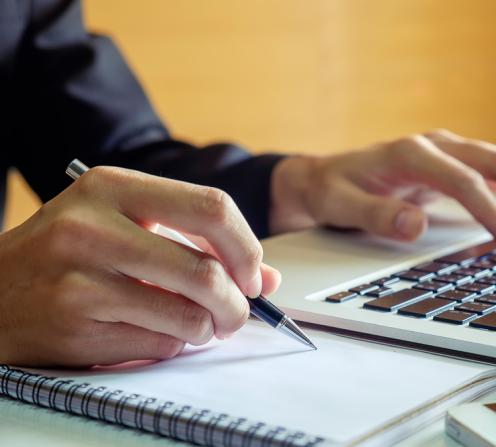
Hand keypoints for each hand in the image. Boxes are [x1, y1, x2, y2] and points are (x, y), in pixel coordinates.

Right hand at [0, 167, 279, 366]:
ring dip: (208, 329)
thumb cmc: (67, 252)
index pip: (212, 208)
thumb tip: (267, 278)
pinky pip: (160, 346)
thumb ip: (198, 243)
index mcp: (113, 187)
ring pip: (189, 317)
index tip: (253, 273)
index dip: (246, 247)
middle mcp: (93, 227)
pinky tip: (157, 332)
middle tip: (238, 312)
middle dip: (237, 302)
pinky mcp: (74, 326)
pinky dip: (174, 345)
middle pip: (205, 271)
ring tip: (200, 324)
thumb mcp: (126, 224)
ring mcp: (81, 279)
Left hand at [270, 129, 495, 252]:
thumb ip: (375, 214)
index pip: (465, 180)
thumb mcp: (340, 205)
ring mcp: (449, 152)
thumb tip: (416, 225)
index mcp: (410, 153)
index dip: (493, 213)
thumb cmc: (331, 189)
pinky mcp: (455, 165)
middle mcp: (436, 146)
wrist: (323, 177)